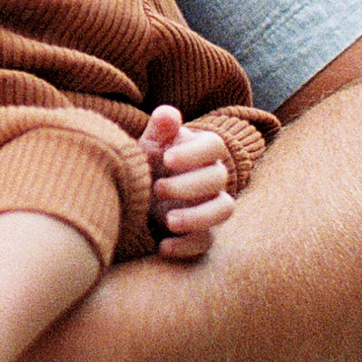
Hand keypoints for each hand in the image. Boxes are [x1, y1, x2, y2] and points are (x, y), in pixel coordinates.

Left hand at [140, 106, 233, 258]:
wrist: (138, 194)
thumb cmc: (146, 162)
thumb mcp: (148, 144)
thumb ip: (159, 129)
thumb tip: (168, 114)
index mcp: (200, 150)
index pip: (214, 146)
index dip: (194, 153)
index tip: (167, 160)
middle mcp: (212, 177)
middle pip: (219, 178)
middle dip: (190, 185)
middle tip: (158, 189)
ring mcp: (210, 206)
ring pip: (223, 210)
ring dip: (198, 217)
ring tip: (168, 221)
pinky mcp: (202, 232)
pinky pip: (206, 242)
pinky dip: (186, 246)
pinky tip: (162, 247)